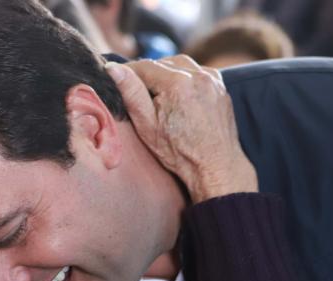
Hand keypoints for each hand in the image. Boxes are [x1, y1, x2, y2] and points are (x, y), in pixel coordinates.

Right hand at [106, 55, 257, 202]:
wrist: (215, 165)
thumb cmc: (179, 151)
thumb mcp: (146, 125)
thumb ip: (131, 92)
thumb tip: (113, 68)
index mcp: (177, 83)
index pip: (144, 66)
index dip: (127, 72)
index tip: (117, 79)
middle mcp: (198, 76)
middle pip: (163, 63)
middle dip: (148, 74)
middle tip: (138, 93)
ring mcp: (212, 80)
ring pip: (180, 64)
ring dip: (166, 73)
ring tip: (157, 94)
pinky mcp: (220, 86)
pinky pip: (197, 72)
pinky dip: (184, 78)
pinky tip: (178, 95)